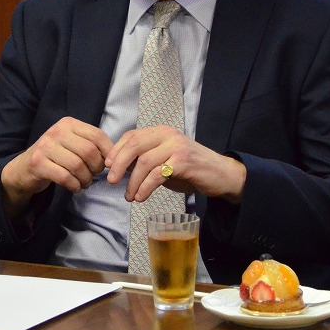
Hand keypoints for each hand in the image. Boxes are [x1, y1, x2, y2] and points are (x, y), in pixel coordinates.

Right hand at [0, 117, 113, 213]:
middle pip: (89, 151)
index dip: (108, 152)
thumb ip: (90, 144)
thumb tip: (115, 156)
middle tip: (94, 176)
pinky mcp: (38, 163)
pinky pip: (65, 177)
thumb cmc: (54, 157)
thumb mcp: (71, 144)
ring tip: (84, 183)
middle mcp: (56, 131)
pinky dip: (75, 186)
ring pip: (78, 166)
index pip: (97, 135)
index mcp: (68, 123)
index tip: (108, 165)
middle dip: (97, 168)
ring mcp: (45, 147)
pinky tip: (74, 187)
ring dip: (86, 179)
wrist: (24, 169)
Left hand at [105, 125, 246, 203]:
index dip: (116, 151)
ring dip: (133, 182)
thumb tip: (119, 168)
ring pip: (144, 162)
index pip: (131, 136)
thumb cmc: (191, 170)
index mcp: (161, 132)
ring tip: (129, 196)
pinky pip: (157, 174)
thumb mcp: (165, 161)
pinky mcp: (184, 161)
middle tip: (111, 181)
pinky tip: (141, 197)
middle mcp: (168, 135)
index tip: (107, 166)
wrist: (221, 175)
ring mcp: (176, 146)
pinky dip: (145, 187)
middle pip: (134, 145)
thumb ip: (145, 161)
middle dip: (118, 164)